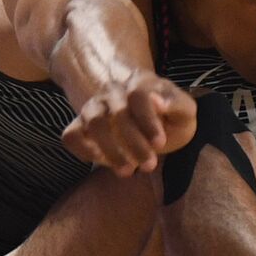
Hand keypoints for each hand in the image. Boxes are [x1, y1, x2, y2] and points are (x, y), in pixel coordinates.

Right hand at [61, 70, 196, 176]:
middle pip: (117, 114)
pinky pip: (71, 136)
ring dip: (110, 150)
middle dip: (134, 143)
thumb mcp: (184, 111)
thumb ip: (178, 104)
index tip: (160, 144)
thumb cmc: (168, 116)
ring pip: (93, 124)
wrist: (147, 116)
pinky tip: (101, 162)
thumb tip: (158, 101)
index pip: (138, 96)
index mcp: (140, 84)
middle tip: (150, 165)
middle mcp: (113, 93)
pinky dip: (82, 150)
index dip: (147, 120)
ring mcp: (94, 108)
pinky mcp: (80, 126)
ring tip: (127, 171)